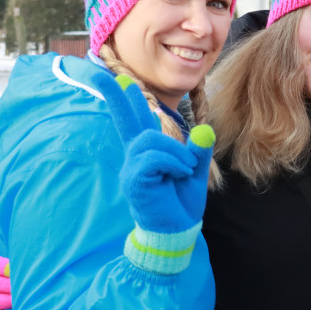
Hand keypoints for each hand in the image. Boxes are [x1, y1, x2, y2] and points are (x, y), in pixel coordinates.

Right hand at [93, 71, 214, 273]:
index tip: (120, 81)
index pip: (136, 124)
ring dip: (175, 151)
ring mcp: (131, 168)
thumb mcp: (194, 172)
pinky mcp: (133, 180)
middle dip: (118, 99)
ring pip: (151, 140)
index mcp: (147, 155)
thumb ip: (197, 151)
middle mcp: (135, 158)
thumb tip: (204, 129)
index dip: (128, 102)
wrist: (176, 233)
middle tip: (106, 77)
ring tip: (184, 169)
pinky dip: (172, 162)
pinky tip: (180, 173)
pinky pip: (154, 157)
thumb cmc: (181, 204)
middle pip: (128, 123)